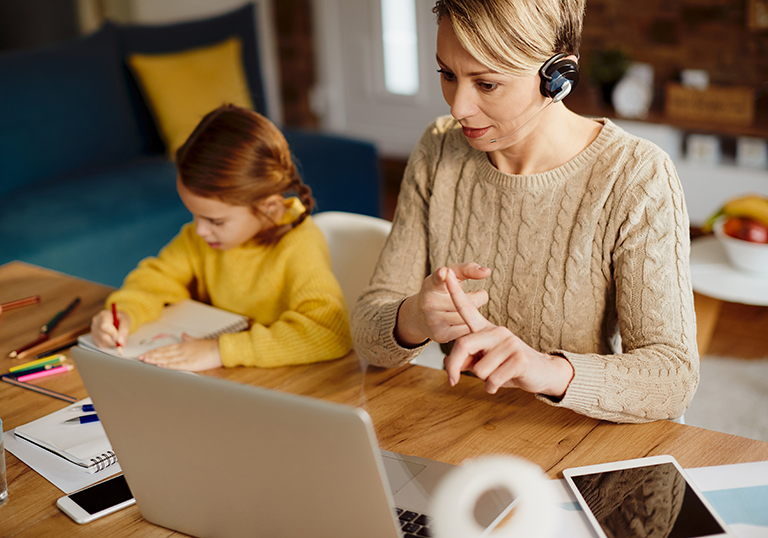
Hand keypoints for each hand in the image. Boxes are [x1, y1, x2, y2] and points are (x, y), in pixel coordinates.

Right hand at [90, 309, 130, 348]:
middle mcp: (96, 322)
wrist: (116, 320)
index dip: (112, 333)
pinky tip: (112, 339)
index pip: (105, 325)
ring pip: (102, 341)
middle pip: (104, 335)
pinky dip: (109, 344)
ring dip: (112, 343)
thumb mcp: (125, 320)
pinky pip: (101, 344)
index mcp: (104, 314)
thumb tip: (121, 342)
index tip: (120, 339)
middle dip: (114, 340)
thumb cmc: (120, 319)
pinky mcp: (94, 337)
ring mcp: (93, 330)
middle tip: (122, 341)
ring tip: (118, 338)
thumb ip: (124, 330)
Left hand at [138, 334, 222, 370]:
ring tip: (146, 361)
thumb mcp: (197, 340)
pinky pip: (176, 365)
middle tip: (141, 358)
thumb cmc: (210, 346)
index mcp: (183, 345)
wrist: (220, 349)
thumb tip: (183, 334)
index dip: (155, 351)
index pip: (165, 349)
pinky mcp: (190, 363)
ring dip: (156, 360)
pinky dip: (167, 365)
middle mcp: (182, 350)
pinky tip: (159, 365)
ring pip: (167, 358)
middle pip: (163, 353)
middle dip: (151, 356)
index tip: (146, 354)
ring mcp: (185, 357)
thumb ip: (189, 338)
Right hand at [395, 262, 490, 345]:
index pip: (436, 280)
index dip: (440, 276)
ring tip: (472, 307)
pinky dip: (470, 325)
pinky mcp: (441, 335)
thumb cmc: (441, 291)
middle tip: (481, 294)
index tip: (443, 272)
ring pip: (466, 317)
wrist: (421, 317)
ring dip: (474, 312)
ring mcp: (434, 320)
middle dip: (477, 298)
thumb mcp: (450, 277)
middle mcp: (429, 303)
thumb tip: (487, 271)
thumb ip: (467, 269)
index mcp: (431, 286)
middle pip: (464, 302)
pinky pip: (466, 330)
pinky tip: (468, 320)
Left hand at [442, 268, 573, 397]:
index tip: (445, 272)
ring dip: (483, 379)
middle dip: (454, 366)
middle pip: (464, 345)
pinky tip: (503, 382)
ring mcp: (509, 343)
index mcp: (486, 329)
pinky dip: (492, 387)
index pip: (467, 308)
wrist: (541, 374)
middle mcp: (497, 331)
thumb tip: (450, 367)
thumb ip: (466, 361)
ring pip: (478, 369)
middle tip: (452, 381)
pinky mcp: (519, 358)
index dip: (456, 292)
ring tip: (497, 374)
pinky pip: (492, 380)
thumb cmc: (507, 368)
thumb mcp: (483, 363)